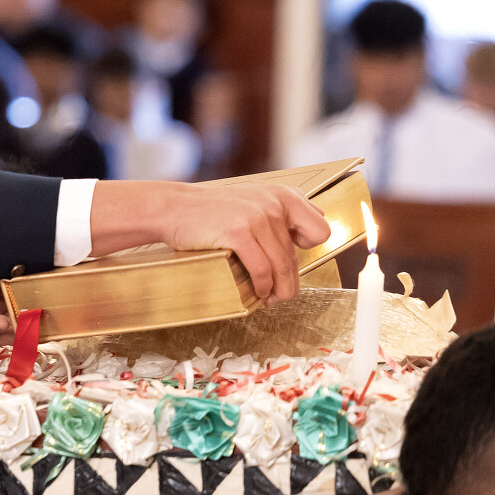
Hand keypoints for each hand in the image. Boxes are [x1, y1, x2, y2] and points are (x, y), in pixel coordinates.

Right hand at [90, 182, 329, 303]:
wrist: (174, 207)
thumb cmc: (211, 209)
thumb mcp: (252, 198)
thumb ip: (279, 212)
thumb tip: (307, 237)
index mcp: (282, 195)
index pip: (320, 229)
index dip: (309, 248)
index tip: (294, 256)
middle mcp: (274, 204)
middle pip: (297, 257)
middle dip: (289, 282)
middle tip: (280, 294)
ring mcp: (257, 217)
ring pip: (282, 267)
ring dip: (278, 290)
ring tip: (269, 298)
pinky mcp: (238, 233)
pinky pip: (262, 270)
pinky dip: (263, 286)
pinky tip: (258, 292)